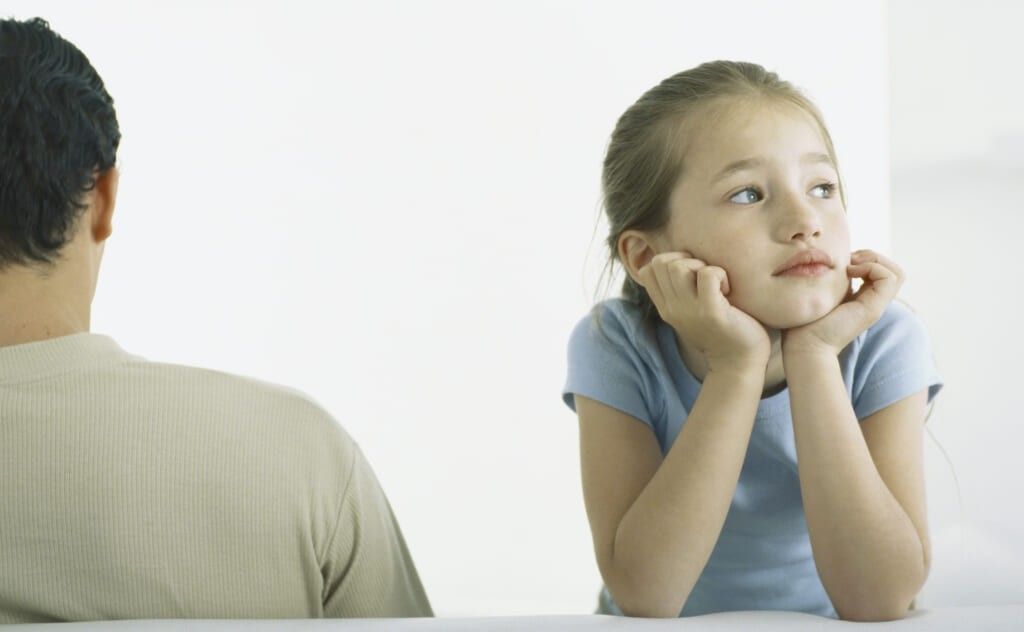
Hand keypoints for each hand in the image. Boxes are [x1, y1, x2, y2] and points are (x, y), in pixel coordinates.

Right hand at [636, 251, 770, 372]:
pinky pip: (708, 274)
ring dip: (700, 265)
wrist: (738, 363)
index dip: (668, 261)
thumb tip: (681, 262)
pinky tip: (727, 290)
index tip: (690, 274)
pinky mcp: (711, 312)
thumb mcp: (691, 312)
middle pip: (660, 263)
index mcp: (666, 307)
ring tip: (715, 283)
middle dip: (684, 259)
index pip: (647, 270)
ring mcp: (689, 311)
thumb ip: (681, 292)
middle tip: (704, 276)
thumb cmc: (722, 332)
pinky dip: (720, 274)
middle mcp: (672, 308)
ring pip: (678, 266)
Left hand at [781, 249, 904, 355]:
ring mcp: (875, 306)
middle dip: (873, 256)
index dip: (866, 258)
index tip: (843, 261)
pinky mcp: (873, 309)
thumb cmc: (804, 321)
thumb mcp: (820, 293)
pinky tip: (850, 273)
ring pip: (896, 273)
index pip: (882, 271)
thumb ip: (831, 279)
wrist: (804, 345)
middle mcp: (872, 302)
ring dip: (874, 260)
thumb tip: (831, 258)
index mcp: (862, 298)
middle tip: (849, 260)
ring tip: (851, 266)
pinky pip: (889, 278)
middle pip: (894, 271)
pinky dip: (871, 267)